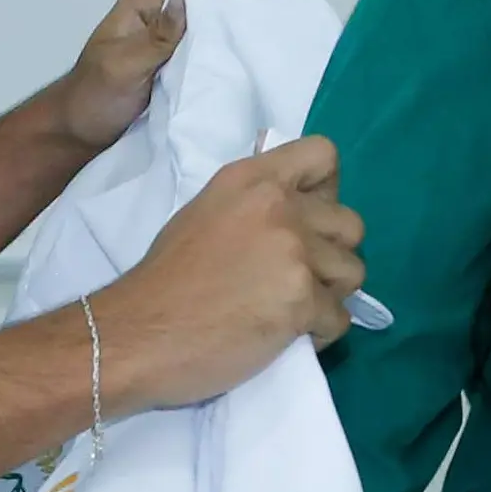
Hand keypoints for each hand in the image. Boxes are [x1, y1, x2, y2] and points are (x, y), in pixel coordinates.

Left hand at [46, 0, 206, 154]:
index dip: (217, 7)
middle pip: (210, 6)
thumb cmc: (96, 96)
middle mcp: (160, 6)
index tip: (223, 40)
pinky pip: (203, 51)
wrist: (79, 129)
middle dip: (219, 30)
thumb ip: (158, 35)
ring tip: (217, 74)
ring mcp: (168, 32)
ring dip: (215, 51)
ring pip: (210, 30)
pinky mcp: (174, 56)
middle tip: (221, 63)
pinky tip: (209, 80)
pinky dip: (208, 64)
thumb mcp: (126, 66)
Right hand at [92, 136, 364, 409]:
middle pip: (351, 225)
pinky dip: (319, 333)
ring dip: (329, 297)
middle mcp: (279, 206)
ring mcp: (294, 252)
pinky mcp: (301, 299)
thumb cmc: (165, 282)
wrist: (137, 334)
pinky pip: (340, 318)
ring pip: (353, 273)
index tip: (306, 221)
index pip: (323, 154)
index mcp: (252, 179)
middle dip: (331, 256)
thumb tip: (296, 215)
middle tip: (296, 279)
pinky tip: (284, 337)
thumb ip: (254, 206)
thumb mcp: (207, 214)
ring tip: (289, 311)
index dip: (327, 191)